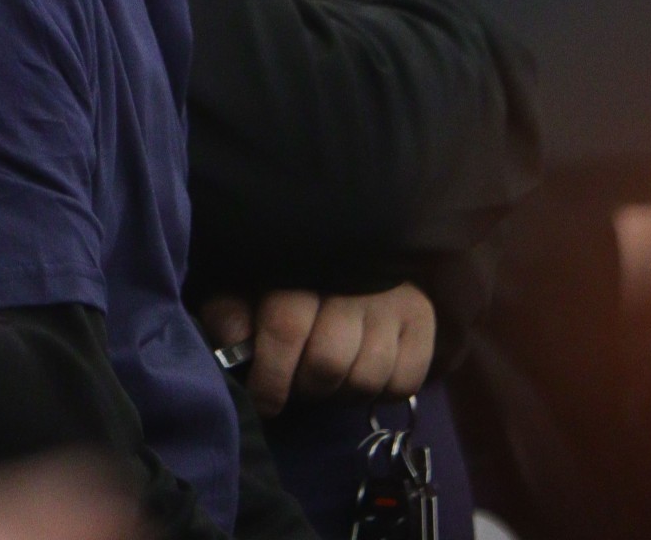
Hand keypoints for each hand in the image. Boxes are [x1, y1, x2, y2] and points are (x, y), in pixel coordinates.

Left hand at [202, 284, 437, 415]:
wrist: (345, 250)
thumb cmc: (282, 273)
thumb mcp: (242, 284)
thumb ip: (229, 310)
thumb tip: (234, 344)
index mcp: (300, 261)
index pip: (286, 326)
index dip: (270, 375)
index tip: (262, 401)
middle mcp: (353, 279)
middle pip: (328, 361)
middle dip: (304, 386)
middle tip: (294, 384)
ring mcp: (392, 298)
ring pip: (367, 376)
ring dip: (339, 392)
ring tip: (324, 379)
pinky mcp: (421, 318)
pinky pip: (403, 380)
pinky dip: (378, 391)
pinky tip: (358, 373)